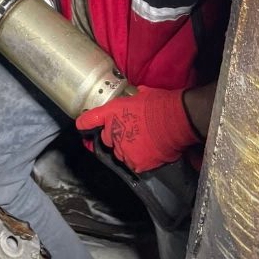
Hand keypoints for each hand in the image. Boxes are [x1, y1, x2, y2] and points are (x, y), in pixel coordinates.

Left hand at [76, 86, 198, 173]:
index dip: (83, 125)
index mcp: (111, 112)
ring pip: (120, 153)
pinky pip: (134, 164)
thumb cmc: (160, 104)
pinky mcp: (135, 163)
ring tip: (145, 142)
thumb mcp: (142, 94)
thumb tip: (137, 95)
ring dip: (129, 149)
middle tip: (133, 132)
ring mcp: (123, 150)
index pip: (88, 120)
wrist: (176, 120)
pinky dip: (140, 160)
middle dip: (116, 137)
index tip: (81, 128)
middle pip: (107, 140)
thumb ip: (133, 99)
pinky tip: (150, 152)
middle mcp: (113, 132)